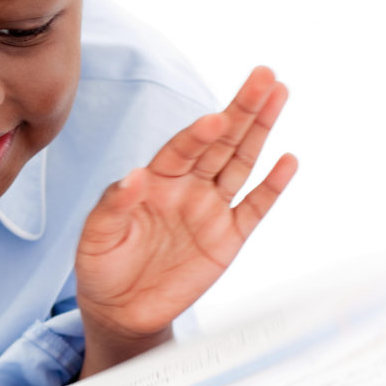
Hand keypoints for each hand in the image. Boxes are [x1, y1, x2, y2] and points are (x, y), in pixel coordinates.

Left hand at [75, 66, 296, 374]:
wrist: (121, 310)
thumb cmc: (102, 265)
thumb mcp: (97, 236)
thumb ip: (113, 205)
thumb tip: (134, 176)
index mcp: (155, 180)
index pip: (182, 149)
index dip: (198, 134)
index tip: (215, 118)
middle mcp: (187, 187)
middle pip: (220, 142)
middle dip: (242, 108)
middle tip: (265, 75)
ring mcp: (210, 209)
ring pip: (241, 162)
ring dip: (260, 130)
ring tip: (279, 94)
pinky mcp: (228, 238)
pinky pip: (254, 208)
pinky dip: (272, 186)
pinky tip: (288, 159)